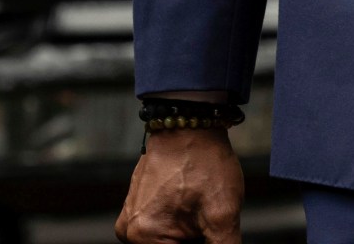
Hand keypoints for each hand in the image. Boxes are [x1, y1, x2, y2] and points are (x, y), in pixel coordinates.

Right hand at [116, 127, 243, 243]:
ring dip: (189, 235)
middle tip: (208, 222)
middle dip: (195, 240)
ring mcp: (131, 217)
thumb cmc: (204, 161)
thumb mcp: (223, 215)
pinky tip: (195, 206)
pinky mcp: (137, 207)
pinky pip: (161, 228)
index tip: (210, 231)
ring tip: (203, 212)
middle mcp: (130, 230)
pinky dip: (181, 225)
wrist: (190, 122)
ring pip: (168, 241)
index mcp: (144, 236)